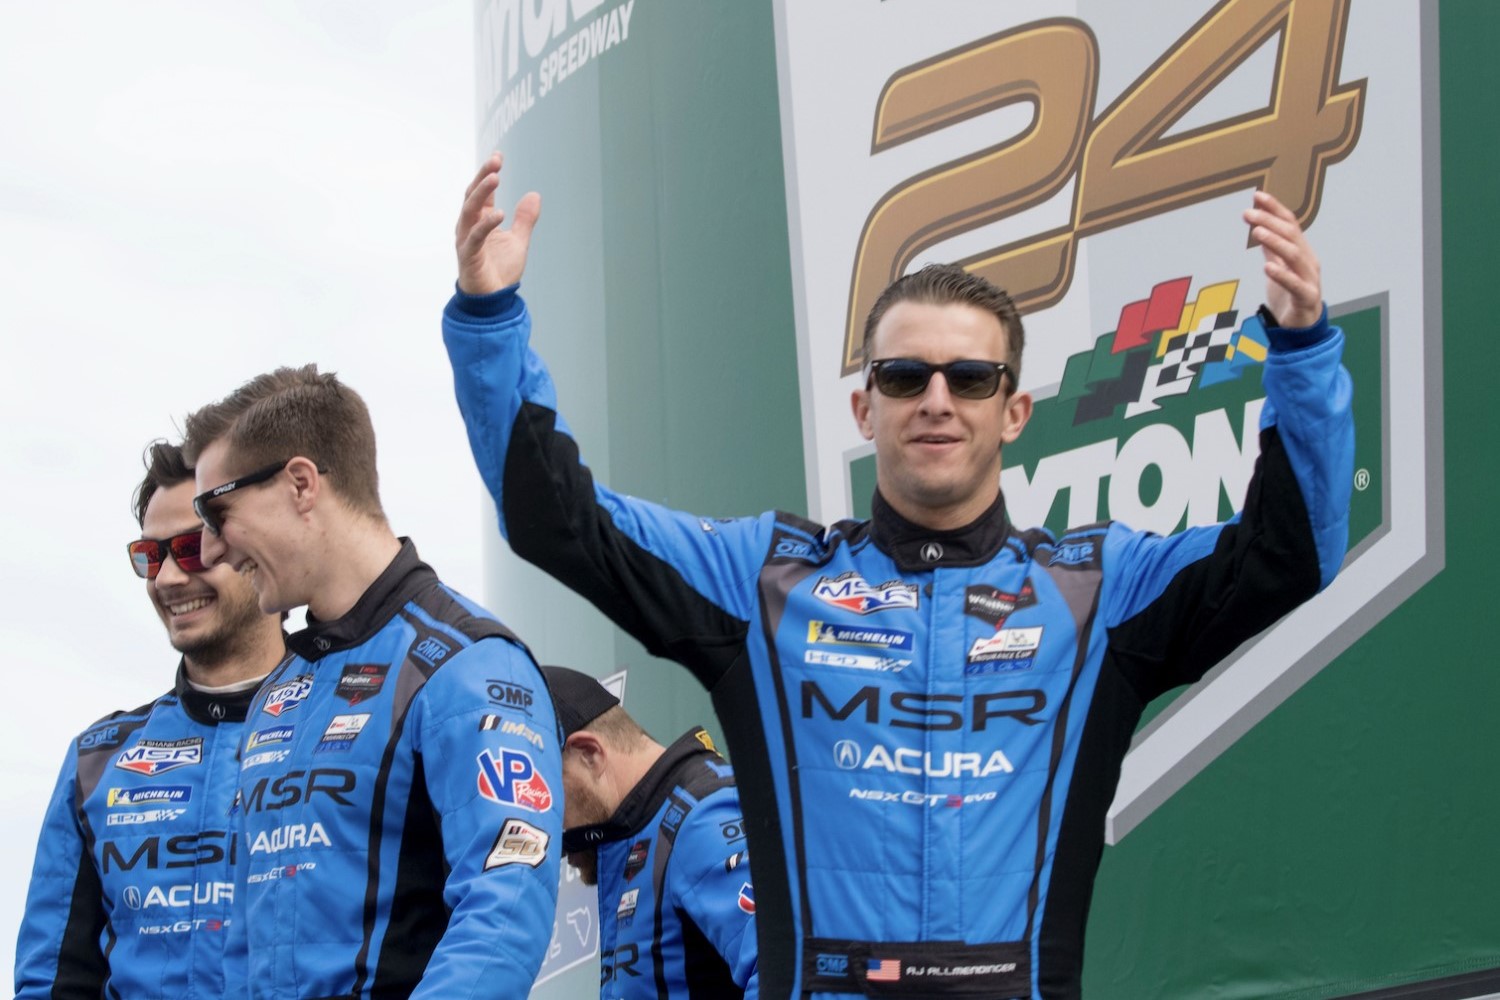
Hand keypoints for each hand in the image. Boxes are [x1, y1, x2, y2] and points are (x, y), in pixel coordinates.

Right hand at [456, 152, 540, 294]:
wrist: (492, 301)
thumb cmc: (500, 271)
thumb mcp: (518, 241)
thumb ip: (524, 219)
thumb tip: (534, 195)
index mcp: (480, 221)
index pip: (483, 192)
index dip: (488, 173)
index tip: (498, 156)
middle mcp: (470, 227)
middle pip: (473, 195)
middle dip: (483, 176)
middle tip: (495, 160)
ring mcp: (466, 240)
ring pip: (470, 210)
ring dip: (482, 192)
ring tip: (495, 177)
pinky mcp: (469, 255)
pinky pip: (475, 236)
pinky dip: (486, 224)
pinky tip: (499, 214)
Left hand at [1243, 190, 1321, 328]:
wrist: (1301, 328)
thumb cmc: (1289, 296)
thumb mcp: (1277, 268)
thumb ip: (1271, 249)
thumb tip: (1259, 226)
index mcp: (1301, 251)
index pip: (1289, 224)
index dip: (1275, 208)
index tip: (1257, 195)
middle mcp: (1308, 261)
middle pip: (1290, 235)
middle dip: (1269, 221)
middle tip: (1248, 212)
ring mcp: (1309, 278)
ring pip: (1294, 255)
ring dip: (1275, 242)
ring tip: (1257, 231)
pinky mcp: (1307, 298)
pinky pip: (1295, 284)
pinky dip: (1282, 275)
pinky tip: (1267, 267)